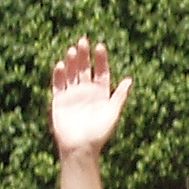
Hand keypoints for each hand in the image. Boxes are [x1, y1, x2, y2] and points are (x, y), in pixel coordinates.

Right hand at [49, 37, 133, 156]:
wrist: (81, 147)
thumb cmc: (99, 133)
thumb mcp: (113, 113)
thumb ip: (119, 96)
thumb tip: (129, 80)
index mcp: (100, 93)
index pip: (100, 71)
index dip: (100, 59)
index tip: (100, 47)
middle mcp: (86, 92)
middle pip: (84, 69)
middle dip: (84, 55)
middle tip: (83, 40)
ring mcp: (72, 95)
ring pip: (71, 73)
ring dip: (71, 62)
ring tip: (72, 50)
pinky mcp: (59, 101)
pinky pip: (58, 85)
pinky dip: (59, 75)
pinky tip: (61, 65)